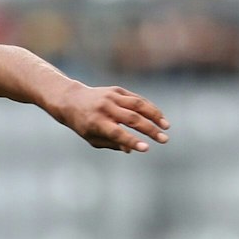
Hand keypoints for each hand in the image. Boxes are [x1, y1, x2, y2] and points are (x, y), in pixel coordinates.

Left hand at [52, 83, 169, 152]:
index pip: (117, 133)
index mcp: (96, 122)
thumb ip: (112, 143)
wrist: (72, 100)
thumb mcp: (92, 138)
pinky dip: (149, 107)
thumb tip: (131, 148)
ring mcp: (111, 97)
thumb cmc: (83, 124)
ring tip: (166, 126)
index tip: (146, 148)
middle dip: (150, 130)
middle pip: (131, 119)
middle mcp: (105, 108)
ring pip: (138, 105)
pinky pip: (136, 99)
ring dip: (155, 115)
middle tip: (164, 140)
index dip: (132, 141)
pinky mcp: (117, 90)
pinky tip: (159, 116)